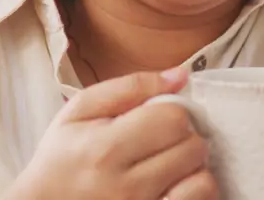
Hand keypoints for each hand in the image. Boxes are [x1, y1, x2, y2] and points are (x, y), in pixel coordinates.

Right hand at [8, 67, 218, 199]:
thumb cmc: (61, 157)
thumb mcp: (80, 111)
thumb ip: (131, 87)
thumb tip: (181, 75)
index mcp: (106, 148)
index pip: (172, 118)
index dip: (171, 111)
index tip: (156, 118)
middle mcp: (127, 185)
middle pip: (192, 146)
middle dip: (184, 137)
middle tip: (163, 141)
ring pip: (201, 178)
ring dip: (193, 166)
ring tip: (171, 163)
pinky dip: (196, 190)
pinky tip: (178, 183)